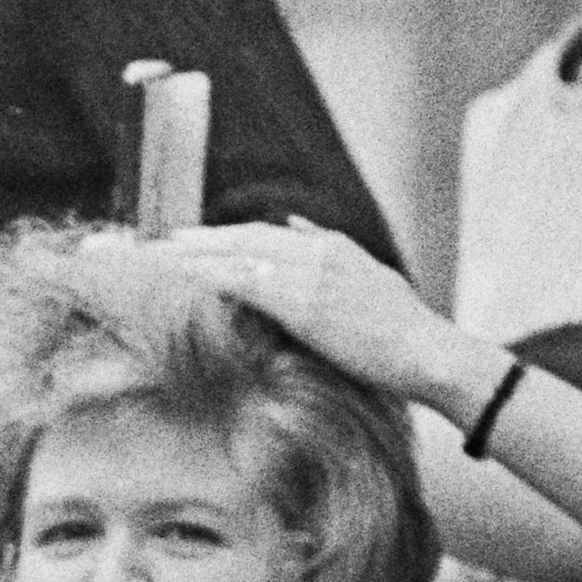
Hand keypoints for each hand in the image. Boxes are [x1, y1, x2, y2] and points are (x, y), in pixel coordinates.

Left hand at [159, 219, 477, 410]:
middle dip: (196, 241)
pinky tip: (183, 282)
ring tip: (154, 261)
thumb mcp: (367, 279)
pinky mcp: (305, 303)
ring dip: (193, 257)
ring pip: (238, 255)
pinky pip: (246, 283)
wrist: (427, 353)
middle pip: (243, 237)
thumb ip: (328, 252)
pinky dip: (212, 278)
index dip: (220, 237)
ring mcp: (311, 275)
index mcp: (330, 247)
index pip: (261, 234)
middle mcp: (317, 251)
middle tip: (154, 244)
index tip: (185, 241)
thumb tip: (296, 227)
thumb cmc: (401, 333)